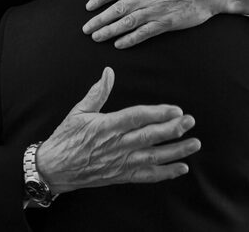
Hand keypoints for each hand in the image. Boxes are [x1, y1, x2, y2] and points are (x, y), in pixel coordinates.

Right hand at [36, 67, 199, 193]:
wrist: (54, 168)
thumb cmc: (66, 138)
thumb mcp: (78, 111)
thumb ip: (97, 92)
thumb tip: (109, 72)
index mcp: (107, 126)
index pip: (138, 117)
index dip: (158, 113)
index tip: (175, 109)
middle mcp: (117, 145)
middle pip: (150, 136)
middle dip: (173, 129)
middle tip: (190, 121)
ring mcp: (121, 162)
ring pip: (153, 157)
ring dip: (176, 151)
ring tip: (194, 143)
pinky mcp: (122, 175)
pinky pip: (148, 175)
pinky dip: (166, 173)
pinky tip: (182, 167)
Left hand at [83, 0, 248, 47]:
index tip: (88, 7)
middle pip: (115, 9)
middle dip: (98, 20)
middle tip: (86, 29)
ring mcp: (155, 10)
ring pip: (126, 23)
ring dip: (109, 31)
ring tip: (97, 38)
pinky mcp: (165, 24)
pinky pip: (143, 33)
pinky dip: (129, 40)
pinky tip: (119, 45)